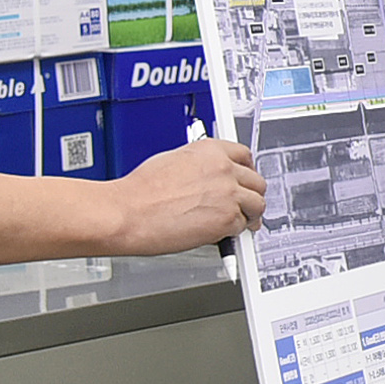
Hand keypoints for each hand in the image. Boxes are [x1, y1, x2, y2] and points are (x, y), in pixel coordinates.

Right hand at [105, 138, 266, 253]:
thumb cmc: (139, 192)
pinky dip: (234, 232)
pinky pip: (243, 226)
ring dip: (248, 214)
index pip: (245, 155)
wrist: (127, 212)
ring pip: (257, 204)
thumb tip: (208, 179)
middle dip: (250, 195)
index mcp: (210, 150)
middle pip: (256, 181)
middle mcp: (223, 168)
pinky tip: (221, 234)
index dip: (246, 171)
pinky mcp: (227, 218)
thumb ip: (199, 167)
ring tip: (237, 222)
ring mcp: (228, 193)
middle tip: (243, 205)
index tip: (244, 180)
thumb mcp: (172, 162)